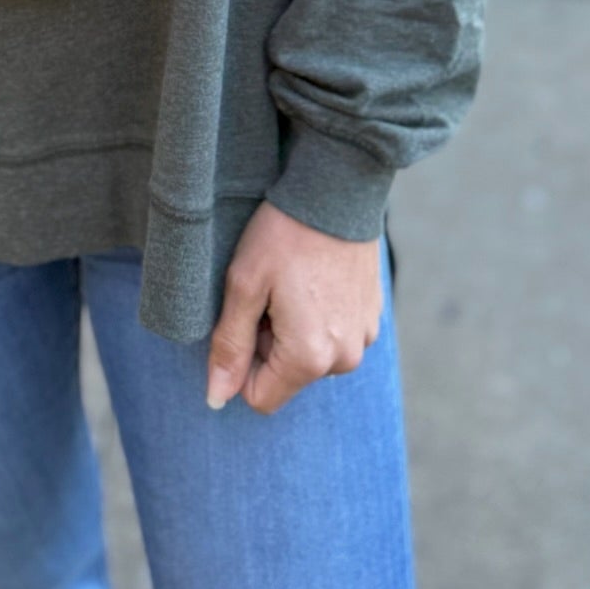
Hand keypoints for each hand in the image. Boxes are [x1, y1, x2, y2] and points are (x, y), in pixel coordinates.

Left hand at [206, 199, 382, 415]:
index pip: (260, 397)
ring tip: (292, 280)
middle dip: (269, 342)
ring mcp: (364, 338)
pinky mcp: (373, 317)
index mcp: (310, 358)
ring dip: (293, 328)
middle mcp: (344, 359)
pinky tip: (313, 276)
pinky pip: (334, 335)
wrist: (337, 189)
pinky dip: (318, 315)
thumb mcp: (243, 285)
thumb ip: (229, 347)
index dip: (243, 360)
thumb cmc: (284, 234)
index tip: (248, 315)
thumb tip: (216, 399)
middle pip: (286, 375)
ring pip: (310, 355)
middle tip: (269, 291)